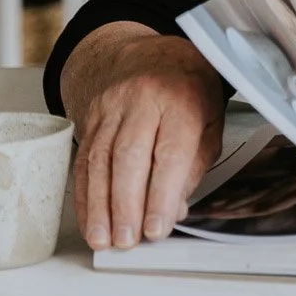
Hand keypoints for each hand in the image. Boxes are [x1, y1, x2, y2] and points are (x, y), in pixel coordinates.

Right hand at [63, 24, 224, 249]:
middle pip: (129, 156)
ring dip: (99, 205)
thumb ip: (196, 163)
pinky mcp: (91, 118)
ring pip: (100, 159)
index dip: (162, 195)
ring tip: (104, 240)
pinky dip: (85, 194)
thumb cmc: (188, 88)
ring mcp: (112, 107)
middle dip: (126, 205)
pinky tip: (91, 219)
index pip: (170, 152)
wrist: (148, 53)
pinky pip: (84, 159)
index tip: (157, 229)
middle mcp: (143, 100)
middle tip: (128, 241)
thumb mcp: (211, 118)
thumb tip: (176, 208)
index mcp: (182, 98)